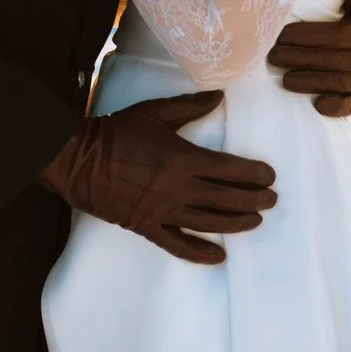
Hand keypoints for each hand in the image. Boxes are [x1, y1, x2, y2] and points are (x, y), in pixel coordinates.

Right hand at [36, 91, 277, 264]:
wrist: (78, 159)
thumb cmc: (117, 131)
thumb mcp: (155, 112)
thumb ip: (190, 106)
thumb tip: (220, 96)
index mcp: (183, 158)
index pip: (230, 169)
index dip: (254, 174)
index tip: (270, 176)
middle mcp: (179, 188)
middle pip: (227, 198)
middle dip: (254, 200)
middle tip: (272, 200)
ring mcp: (164, 211)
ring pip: (210, 223)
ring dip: (237, 223)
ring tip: (255, 221)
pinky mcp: (148, 227)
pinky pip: (179, 245)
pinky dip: (200, 253)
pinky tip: (219, 256)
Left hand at [267, 0, 350, 118]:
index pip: (330, 35)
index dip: (303, 36)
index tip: (280, 35)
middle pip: (326, 58)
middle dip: (296, 58)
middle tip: (272, 56)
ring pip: (333, 81)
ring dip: (306, 82)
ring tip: (284, 79)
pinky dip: (336, 106)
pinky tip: (318, 105)